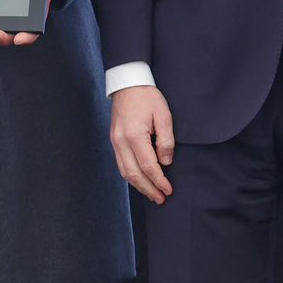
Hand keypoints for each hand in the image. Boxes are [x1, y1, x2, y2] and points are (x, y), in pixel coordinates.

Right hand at [111, 85, 175, 202]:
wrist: (127, 83)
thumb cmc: (148, 97)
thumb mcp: (164, 115)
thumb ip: (166, 140)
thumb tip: (165, 162)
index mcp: (135, 135)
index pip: (149, 166)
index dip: (159, 181)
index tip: (169, 190)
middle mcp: (121, 142)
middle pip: (134, 174)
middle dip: (148, 189)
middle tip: (161, 199)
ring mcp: (115, 142)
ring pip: (125, 172)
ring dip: (139, 186)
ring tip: (152, 194)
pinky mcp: (114, 141)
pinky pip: (121, 164)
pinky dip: (131, 176)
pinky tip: (140, 180)